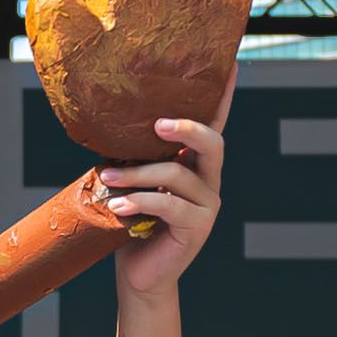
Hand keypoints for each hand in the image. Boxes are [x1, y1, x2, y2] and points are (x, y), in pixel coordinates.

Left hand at [97, 114, 225, 304]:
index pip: (213, 124)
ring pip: (177, 175)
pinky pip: (168, 205)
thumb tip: (108, 123)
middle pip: (212, 142)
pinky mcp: (197, 228)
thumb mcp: (130, 182)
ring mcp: (207, 205)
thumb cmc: (131, 223)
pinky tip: (117, 207)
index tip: (229, 63)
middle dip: (185, 128)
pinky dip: (138, 202)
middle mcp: (208, 180)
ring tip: (107, 177)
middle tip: (154, 124)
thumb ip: (132, 156)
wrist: (139, 274)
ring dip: (137, 174)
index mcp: (195, 164)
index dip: (223, 95)